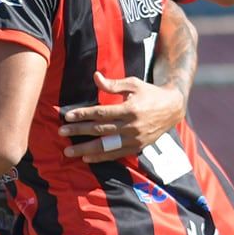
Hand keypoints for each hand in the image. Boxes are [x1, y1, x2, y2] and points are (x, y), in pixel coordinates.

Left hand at [58, 71, 185, 161]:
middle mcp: (132, 126)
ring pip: (106, 145)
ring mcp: (135, 139)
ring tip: (69, 151)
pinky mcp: (137, 148)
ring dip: (86, 149)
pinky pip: (116, 154)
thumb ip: (113, 84)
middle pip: (100, 130)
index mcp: (130, 109)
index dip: (83, 114)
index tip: (67, 116)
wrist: (172, 109)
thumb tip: (95, 76)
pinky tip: (86, 158)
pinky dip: (101, 157)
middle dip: (79, 131)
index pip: (101, 113)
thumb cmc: (150, 93)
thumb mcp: (133, 84)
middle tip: (61, 132)